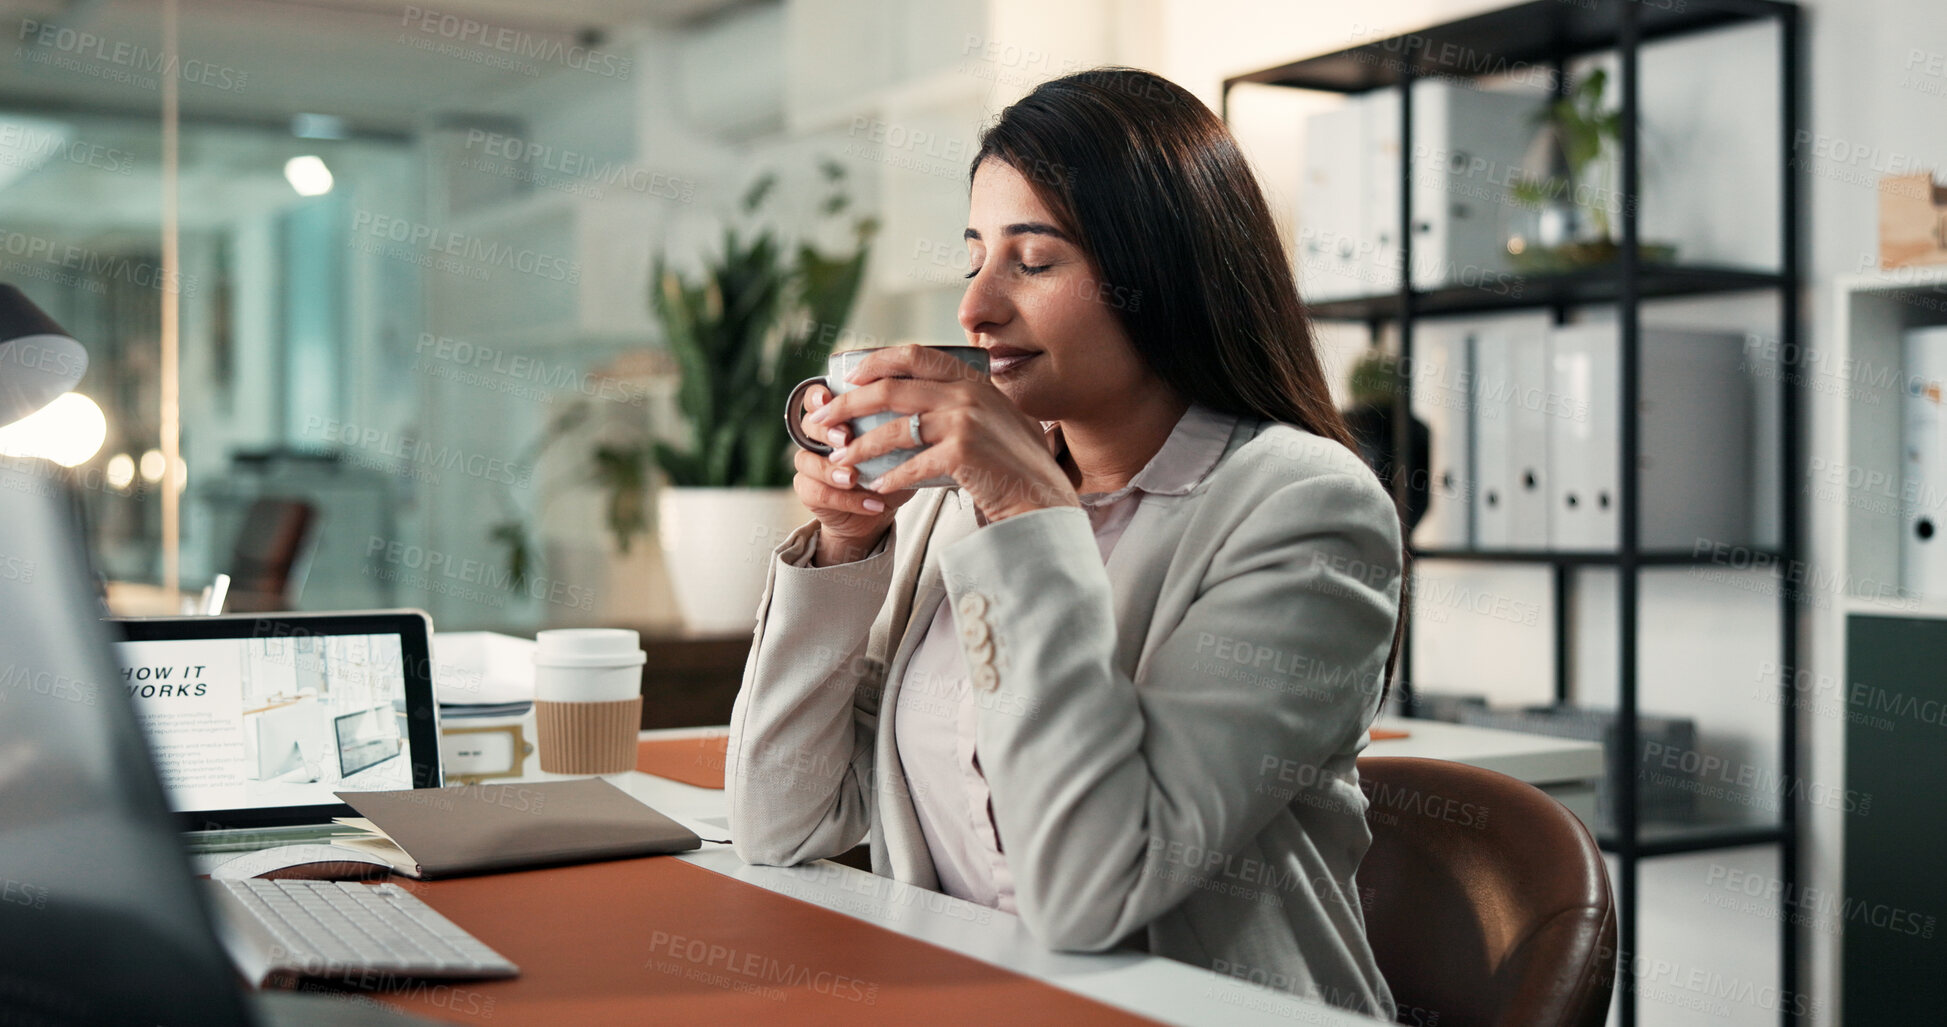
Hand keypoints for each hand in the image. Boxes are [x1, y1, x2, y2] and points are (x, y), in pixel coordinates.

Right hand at [792, 383, 915, 565]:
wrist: (880, 507)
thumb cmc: (892, 466)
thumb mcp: (901, 443)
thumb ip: (902, 423)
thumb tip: (923, 405)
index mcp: (837, 415)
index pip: (817, 397)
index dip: (818, 396)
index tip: (829, 398)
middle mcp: (818, 436)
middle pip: (808, 424)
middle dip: (827, 431)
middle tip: (846, 438)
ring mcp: (810, 463)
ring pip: (805, 460)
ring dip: (832, 469)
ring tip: (854, 478)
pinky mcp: (807, 491)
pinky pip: (817, 492)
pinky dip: (847, 499)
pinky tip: (873, 504)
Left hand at [803, 344, 1079, 522]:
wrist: (1044, 499)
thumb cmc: (1018, 465)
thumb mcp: (998, 418)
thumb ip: (966, 402)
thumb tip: (922, 399)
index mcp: (973, 380)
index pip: (915, 355)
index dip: (875, 362)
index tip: (849, 377)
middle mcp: (967, 394)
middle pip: (890, 389)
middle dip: (848, 404)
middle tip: (822, 420)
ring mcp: (965, 422)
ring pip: (893, 429)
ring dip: (860, 446)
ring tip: (840, 460)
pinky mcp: (961, 453)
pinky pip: (910, 465)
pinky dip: (889, 478)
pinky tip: (875, 487)